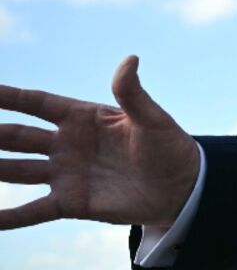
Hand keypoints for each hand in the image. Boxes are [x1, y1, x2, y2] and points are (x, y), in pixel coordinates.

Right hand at [0, 55, 199, 228]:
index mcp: (83, 117)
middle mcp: (67, 144)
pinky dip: (7, 216)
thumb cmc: (170, 147)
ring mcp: (66, 174)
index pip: (36, 103)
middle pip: (16, 136)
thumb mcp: (153, 119)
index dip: (8, 96)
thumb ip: (133, 93)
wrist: (181, 187)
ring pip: (15, 170)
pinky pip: (31, 210)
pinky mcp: (71, 202)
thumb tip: (130, 59)